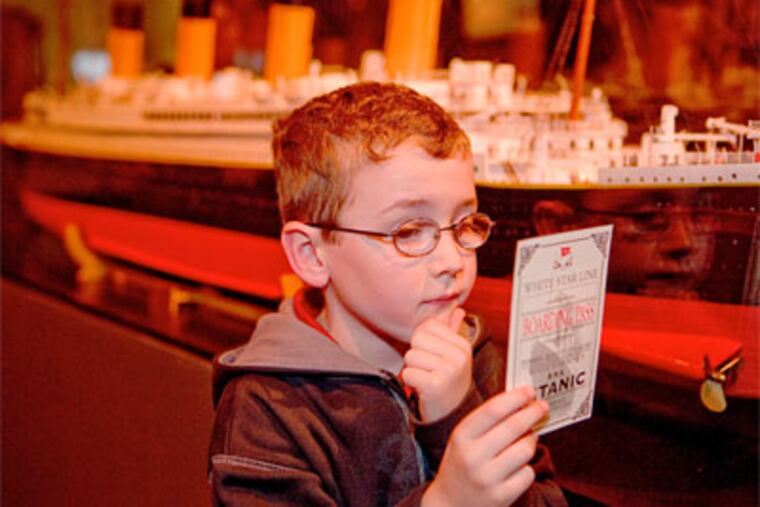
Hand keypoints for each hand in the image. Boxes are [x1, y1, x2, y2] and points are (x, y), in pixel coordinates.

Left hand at [402, 308, 470, 421]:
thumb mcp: (453, 355)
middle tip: (428, 370)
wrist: (452, 414)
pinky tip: (423, 389)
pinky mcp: (435, 385)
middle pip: (417, 339)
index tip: (432, 356)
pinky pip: (408, 373)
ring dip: (413, 370)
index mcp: (462, 345)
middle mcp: (459, 356)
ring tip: (426, 379)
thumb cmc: (448, 381)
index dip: (422, 341)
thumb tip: (456, 309)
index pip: (428, 325)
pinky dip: (410, 382)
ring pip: (410, 356)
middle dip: (416, 355)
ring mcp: (449, 371)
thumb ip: (451, 330)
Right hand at [422, 387, 549, 506]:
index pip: (493, 410)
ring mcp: (487, 478)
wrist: (450, 503)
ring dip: (530, 441)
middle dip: (532, 413)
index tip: (529, 391)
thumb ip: (487, 421)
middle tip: (542, 406)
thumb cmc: (461, 464)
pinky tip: (517, 466)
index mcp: (461, 437)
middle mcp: (473, 457)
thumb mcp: (463, 439)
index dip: (515, 398)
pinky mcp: (501, 496)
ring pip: (525, 450)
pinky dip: (526, 466)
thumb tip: (521, 402)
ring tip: (527, 439)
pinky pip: (527, 473)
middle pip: (513, 427)